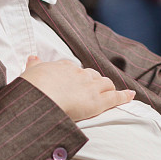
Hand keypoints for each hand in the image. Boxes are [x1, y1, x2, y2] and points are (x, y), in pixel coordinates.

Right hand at [19, 56, 134, 121]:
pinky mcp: (98, 101)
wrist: (40, 98)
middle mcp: (79, 74)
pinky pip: (115, 97)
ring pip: (105, 84)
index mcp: (64, 67)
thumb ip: (33, 65)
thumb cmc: (32, 88)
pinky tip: (131, 96)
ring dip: (108, 88)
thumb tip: (32, 57)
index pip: (74, 68)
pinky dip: (125, 96)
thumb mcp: (29, 73)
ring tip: (111, 93)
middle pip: (92, 75)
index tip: (77, 79)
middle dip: (95, 81)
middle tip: (94, 89)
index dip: (78, 75)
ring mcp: (90, 87)